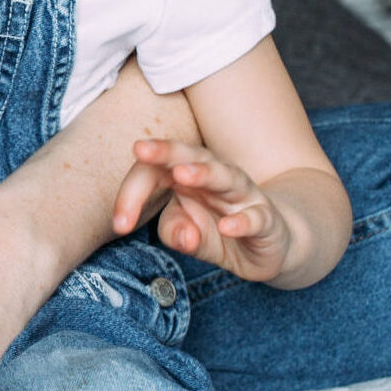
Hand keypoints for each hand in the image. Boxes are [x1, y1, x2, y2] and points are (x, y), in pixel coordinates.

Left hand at [113, 139, 294, 281]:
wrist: (271, 242)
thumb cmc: (219, 231)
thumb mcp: (189, 236)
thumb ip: (175, 232)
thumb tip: (183, 237)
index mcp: (186, 176)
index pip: (153, 173)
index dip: (132, 194)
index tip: (119, 225)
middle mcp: (214, 176)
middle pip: (188, 156)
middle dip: (164, 152)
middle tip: (140, 148)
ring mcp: (243, 194)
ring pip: (224, 176)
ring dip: (203, 173)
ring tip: (182, 174)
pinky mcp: (266, 218)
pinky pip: (256, 217)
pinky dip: (242, 221)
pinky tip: (228, 226)